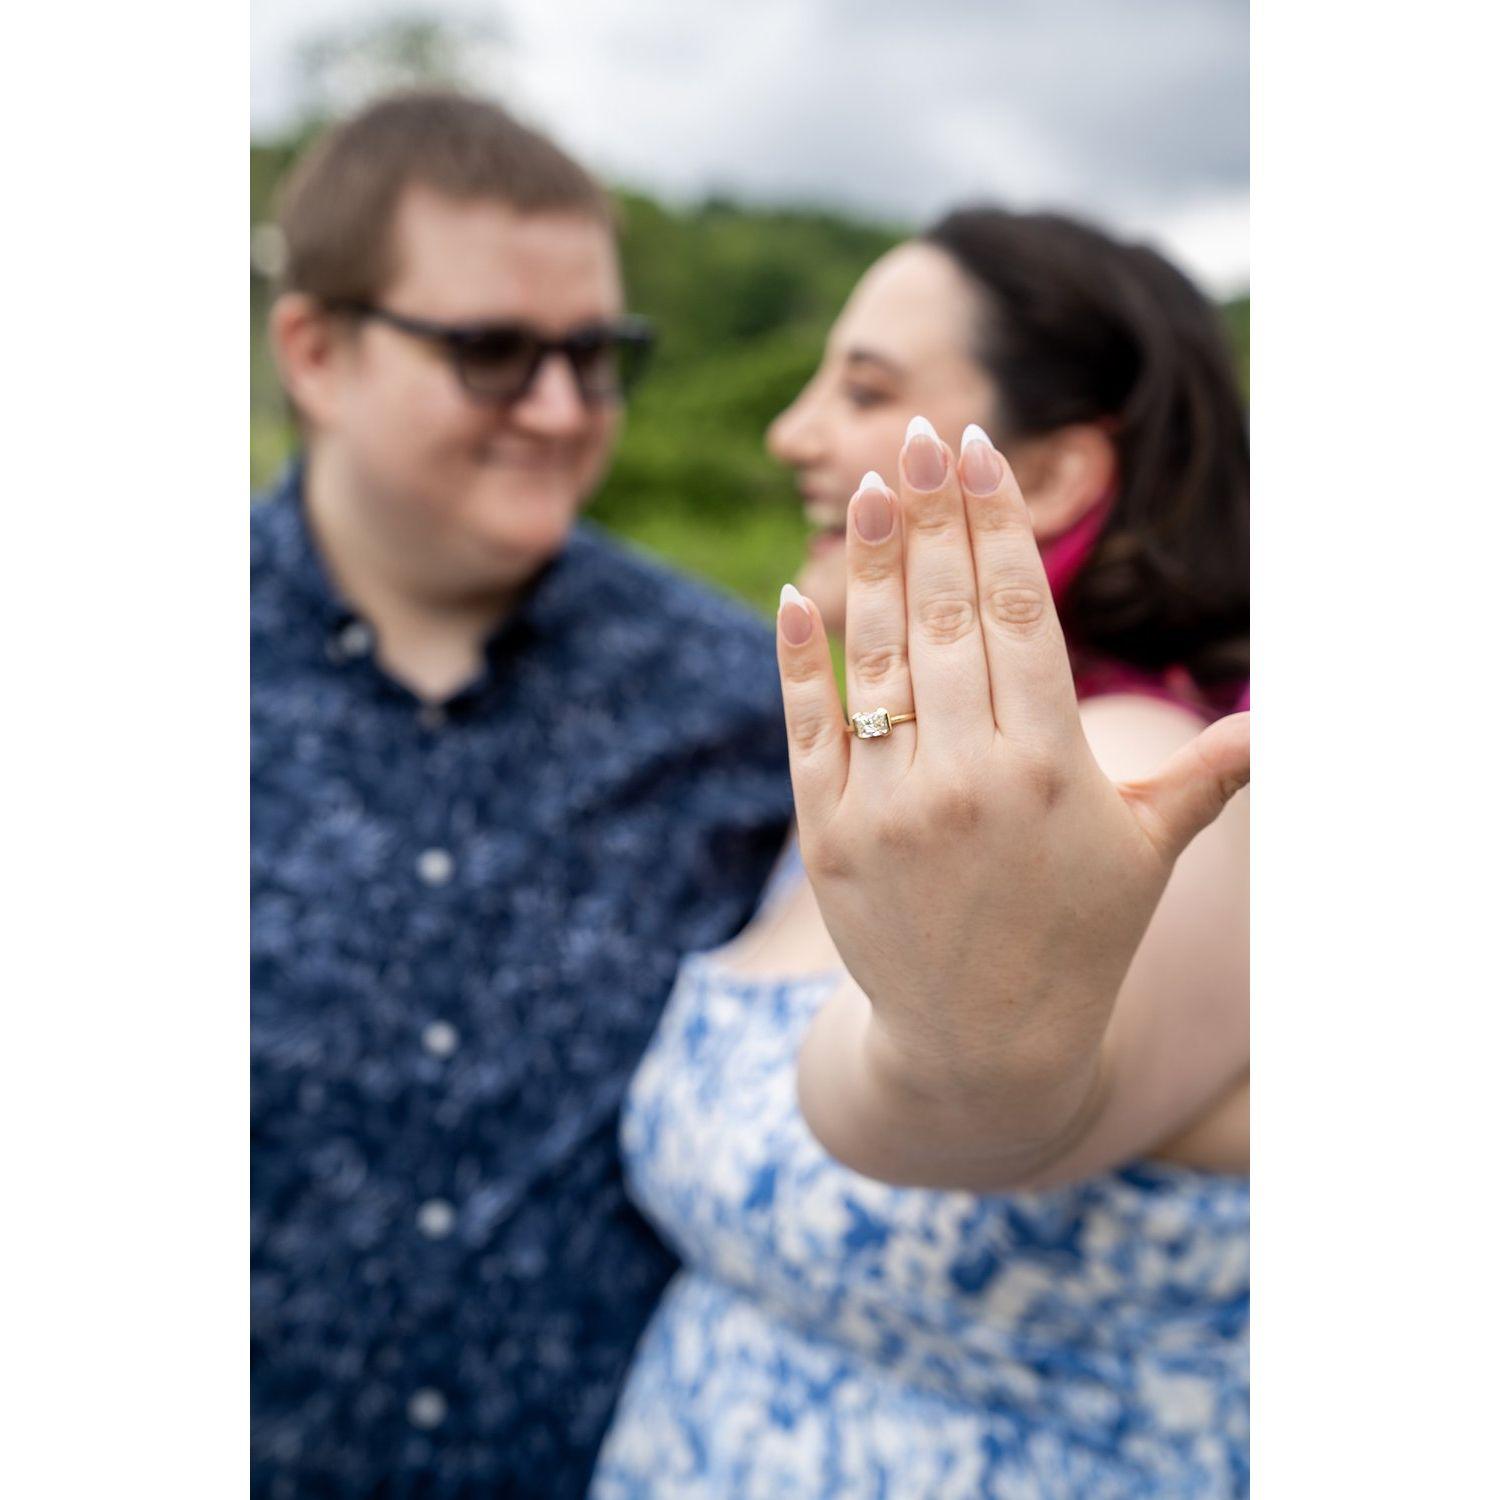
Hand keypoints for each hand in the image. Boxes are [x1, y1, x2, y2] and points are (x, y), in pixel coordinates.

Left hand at [775, 417, 1248, 1151]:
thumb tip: (1276, 721)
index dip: (993, 522)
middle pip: (943, 615)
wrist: (984, 1046)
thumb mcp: (1146, 855)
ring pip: (875, 659)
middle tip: (919, 433)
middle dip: (932, 514)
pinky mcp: (828, 837)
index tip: (975, 451)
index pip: (1016, 612)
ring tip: (872, 487)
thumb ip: (1204, 777)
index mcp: (1051, 765)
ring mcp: (888, 806)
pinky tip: (792, 594)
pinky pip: (808, 729)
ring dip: (870, 564)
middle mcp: (967, 777)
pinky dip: (798, 660)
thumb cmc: (1078, 938)